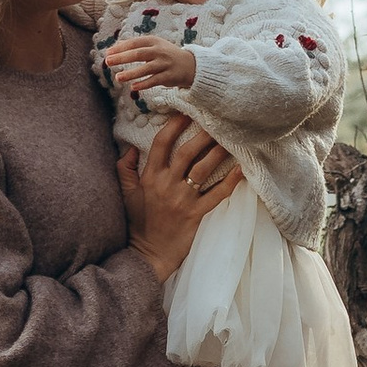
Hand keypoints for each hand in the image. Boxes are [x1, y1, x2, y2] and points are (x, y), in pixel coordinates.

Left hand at [103, 33, 198, 92]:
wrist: (191, 65)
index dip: (120, 47)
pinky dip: (144, 84)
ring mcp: (165, 64)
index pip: (134, 43)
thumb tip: (115, 47)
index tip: (108, 53)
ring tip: (118, 78)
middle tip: (108, 61)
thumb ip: (137, 46)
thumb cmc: (167, 55)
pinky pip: (154, 80)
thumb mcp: (154, 45)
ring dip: (131, 73)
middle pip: (138, 54)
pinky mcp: (169, 76)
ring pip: (146, 69)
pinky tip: (133, 87)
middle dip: (122, 58)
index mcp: (154, 41)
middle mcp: (159, 51)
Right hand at [120, 114, 241, 280]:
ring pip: (203, 169)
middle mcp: (167, 185)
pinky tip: (241, 169)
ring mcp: (183, 200)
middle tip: (216, 120)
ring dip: (218, 152)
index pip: (161, 144)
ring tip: (231, 138)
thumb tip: (130, 147)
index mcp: (150, 177)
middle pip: (187, 152)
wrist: (147, 254)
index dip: (174, 126)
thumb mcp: (126, 194)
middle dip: (202, 134)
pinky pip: (216, 195)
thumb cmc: (137, 223)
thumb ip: (124, 168)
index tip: (186, 112)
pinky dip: (230, 181)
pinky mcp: (196, 214)